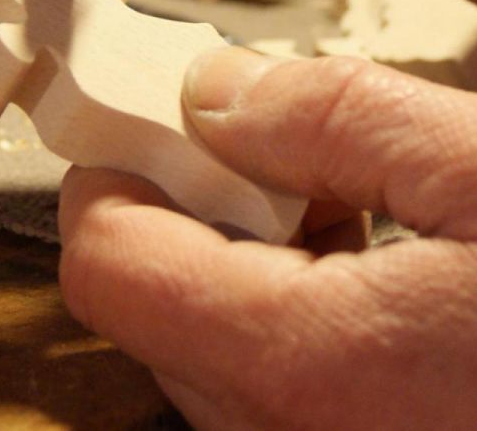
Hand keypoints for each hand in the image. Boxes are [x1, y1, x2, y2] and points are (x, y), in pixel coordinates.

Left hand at [58, 47, 476, 429]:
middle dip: (185, 210)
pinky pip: (275, 383)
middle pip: (152, 304)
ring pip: (209, 345)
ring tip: (332, 206)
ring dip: (241, 260)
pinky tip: (367, 267)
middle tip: (249, 150)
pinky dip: (291, 312)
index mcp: (310, 369)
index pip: (109, 264)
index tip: (139, 120)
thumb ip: (334, 120)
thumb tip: (215, 93)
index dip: (112, 175)